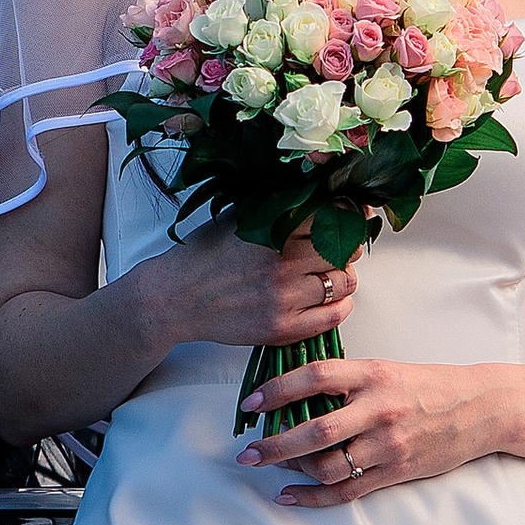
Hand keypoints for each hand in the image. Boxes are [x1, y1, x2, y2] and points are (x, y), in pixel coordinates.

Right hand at [140, 221, 357, 356]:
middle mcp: (282, 263)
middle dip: (346, 245)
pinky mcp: (284, 328)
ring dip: (342, 276)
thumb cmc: (204, 255)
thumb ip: (277, 208)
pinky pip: (335, 315)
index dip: (347, 214)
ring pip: (345, 283)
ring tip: (326, 273)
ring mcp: (285, 298)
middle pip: (345, 249)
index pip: (333, 215)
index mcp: (272, 229)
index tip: (349, 214)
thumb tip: (320, 197)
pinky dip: (339, 304)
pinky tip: (325, 297)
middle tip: (336, 246)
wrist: (175, 297)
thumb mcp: (238, 218)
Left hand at [238, 357, 507, 504]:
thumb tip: (292, 396)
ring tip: (271, 466)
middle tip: (247, 452)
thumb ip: (344, 379)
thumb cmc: (425, 385)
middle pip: (317, 430)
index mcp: (372, 374)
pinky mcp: (398, 470)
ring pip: (330, 465)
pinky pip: (349, 490)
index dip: (278, 389)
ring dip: (294, 469)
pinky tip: (290, 495)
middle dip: (275, 443)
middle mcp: (379, 409)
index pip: (315, 377)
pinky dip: (314, 497)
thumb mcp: (383, 369)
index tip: (250, 403)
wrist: (482, 408)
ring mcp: (389, 443)